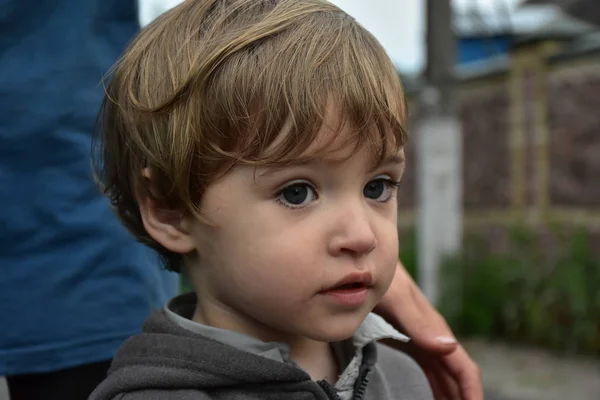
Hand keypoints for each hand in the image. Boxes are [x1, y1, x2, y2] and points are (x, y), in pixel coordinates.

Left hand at [374, 261, 482, 399]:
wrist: (366, 261)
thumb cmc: (382, 276)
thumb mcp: (397, 299)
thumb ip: (419, 323)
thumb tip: (450, 348)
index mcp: (436, 330)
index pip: (464, 369)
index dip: (472, 394)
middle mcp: (435, 336)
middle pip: (458, 376)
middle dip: (464, 398)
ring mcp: (423, 338)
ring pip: (446, 375)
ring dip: (452, 395)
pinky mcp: (410, 338)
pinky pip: (431, 368)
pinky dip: (437, 386)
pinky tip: (436, 397)